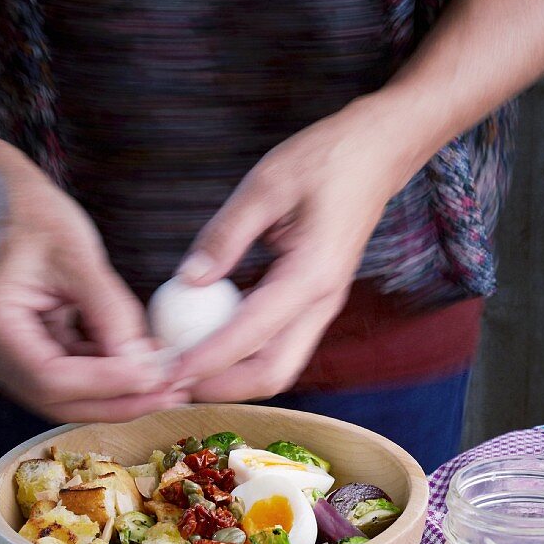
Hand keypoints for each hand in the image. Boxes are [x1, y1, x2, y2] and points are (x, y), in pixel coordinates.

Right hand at [0, 147, 181, 421]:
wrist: (5, 200)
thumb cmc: (34, 216)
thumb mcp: (79, 257)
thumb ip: (111, 313)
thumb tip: (147, 365)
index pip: (50, 378)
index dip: (107, 385)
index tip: (157, 377)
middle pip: (58, 401)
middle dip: (119, 401)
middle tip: (173, 393)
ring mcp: (7, 358)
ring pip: (69, 396)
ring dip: (121, 392)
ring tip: (170, 380)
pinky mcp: (29, 354)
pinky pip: (73, 377)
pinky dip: (112, 373)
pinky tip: (149, 364)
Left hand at [174, 97, 409, 400]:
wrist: (377, 155)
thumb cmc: (325, 160)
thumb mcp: (266, 184)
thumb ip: (225, 235)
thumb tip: (187, 281)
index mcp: (311, 276)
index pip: (252, 337)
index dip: (207, 360)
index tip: (167, 369)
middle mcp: (322, 303)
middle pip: (272, 374)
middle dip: (221, 387)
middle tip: (171, 382)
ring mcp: (321, 307)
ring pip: (277, 366)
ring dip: (231, 377)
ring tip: (182, 369)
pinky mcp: (314, 303)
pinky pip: (278, 344)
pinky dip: (242, 355)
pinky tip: (205, 342)